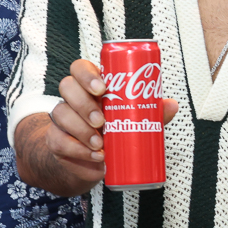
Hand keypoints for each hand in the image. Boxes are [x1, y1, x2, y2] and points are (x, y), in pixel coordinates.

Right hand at [44, 57, 179, 172]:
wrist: (94, 160)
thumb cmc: (115, 130)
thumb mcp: (134, 119)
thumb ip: (152, 111)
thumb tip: (171, 105)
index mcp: (92, 85)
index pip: (80, 68)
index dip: (87, 75)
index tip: (103, 88)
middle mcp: (73, 97)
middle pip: (67, 86)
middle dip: (84, 103)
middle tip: (102, 121)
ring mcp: (62, 118)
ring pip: (60, 113)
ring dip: (81, 129)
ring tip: (101, 143)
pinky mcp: (56, 139)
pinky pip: (58, 141)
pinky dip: (77, 150)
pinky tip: (95, 155)